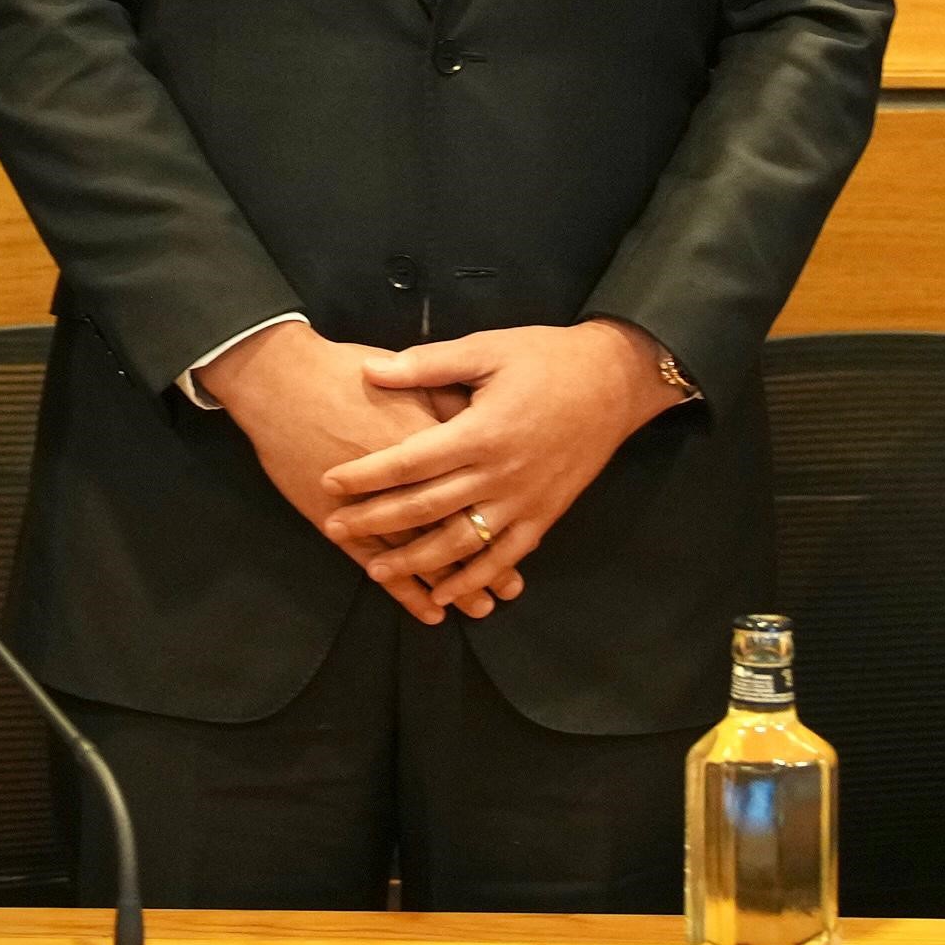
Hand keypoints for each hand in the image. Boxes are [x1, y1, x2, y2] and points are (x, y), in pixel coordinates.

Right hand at [201, 322, 513, 625]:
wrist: (278, 379)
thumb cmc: (339, 369)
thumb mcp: (408, 371)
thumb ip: (444, 393)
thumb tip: (477, 413)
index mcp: (429, 440)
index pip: (476, 484)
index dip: (502, 512)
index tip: (528, 535)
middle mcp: (409, 482)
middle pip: (458, 528)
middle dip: (488, 562)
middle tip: (513, 589)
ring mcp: (373, 506)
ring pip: (425, 555)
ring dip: (454, 584)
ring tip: (481, 608)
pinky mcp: (339, 522)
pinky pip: (381, 564)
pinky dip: (407, 591)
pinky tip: (428, 611)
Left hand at [326, 321, 680, 620]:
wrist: (615, 380)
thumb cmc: (547, 359)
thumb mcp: (487, 348)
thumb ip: (427, 365)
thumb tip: (370, 370)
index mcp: (481, 431)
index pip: (410, 461)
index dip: (366, 475)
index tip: (329, 483)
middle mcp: (500, 473)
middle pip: (426, 507)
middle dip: (375, 522)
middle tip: (334, 530)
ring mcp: (525, 500)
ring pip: (461, 542)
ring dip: (416, 561)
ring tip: (375, 570)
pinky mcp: (545, 515)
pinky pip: (506, 557)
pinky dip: (474, 580)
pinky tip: (444, 595)